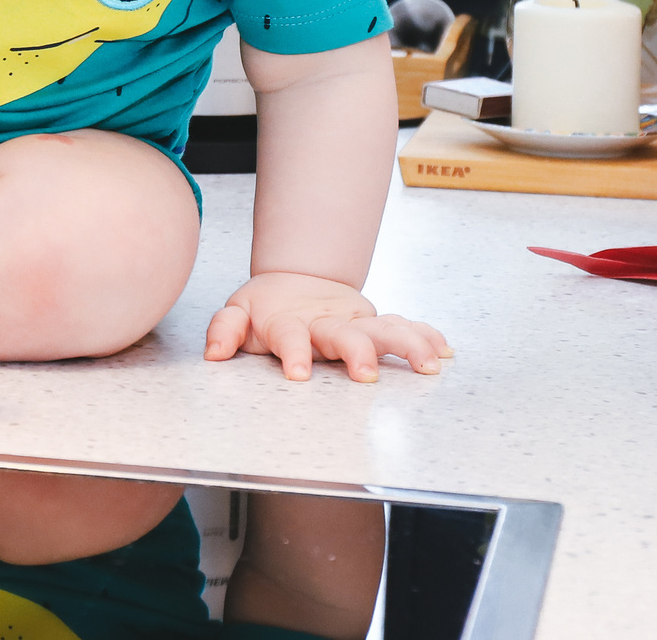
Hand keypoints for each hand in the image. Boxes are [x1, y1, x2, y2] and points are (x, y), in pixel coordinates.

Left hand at [203, 272, 450, 382]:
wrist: (294, 281)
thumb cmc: (265, 308)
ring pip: (383, 329)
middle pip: (344, 335)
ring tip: (428, 363)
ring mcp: (354, 322)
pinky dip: (425, 336)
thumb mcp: (237, 313)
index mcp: (289, 323)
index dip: (294, 353)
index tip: (299, 374)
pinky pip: (405, 327)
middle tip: (366, 374)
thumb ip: (225, 330)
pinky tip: (444, 350)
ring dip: (406, 344)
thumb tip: (213, 352)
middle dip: (356, 353)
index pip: (290, 337)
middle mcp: (326, 322)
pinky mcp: (373, 323)